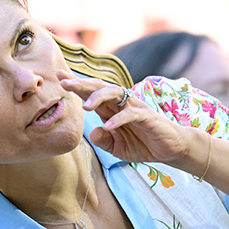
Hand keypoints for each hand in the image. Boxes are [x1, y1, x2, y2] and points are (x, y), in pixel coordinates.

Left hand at [58, 70, 197, 166]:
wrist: (170, 149)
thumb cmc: (142, 144)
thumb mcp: (117, 148)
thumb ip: (103, 141)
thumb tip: (92, 132)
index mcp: (111, 109)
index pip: (91, 93)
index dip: (76, 85)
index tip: (59, 78)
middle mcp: (121, 103)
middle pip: (99, 87)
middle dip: (81, 84)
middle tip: (65, 83)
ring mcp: (135, 107)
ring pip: (115, 93)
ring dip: (99, 97)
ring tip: (86, 106)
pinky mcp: (147, 116)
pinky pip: (131, 114)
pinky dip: (119, 119)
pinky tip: (108, 125)